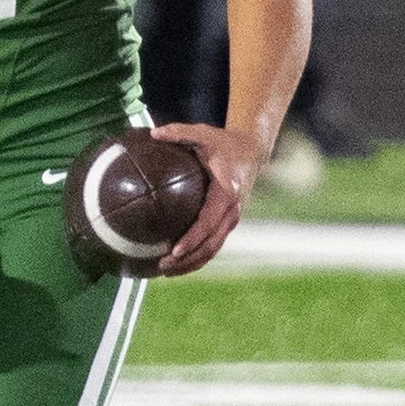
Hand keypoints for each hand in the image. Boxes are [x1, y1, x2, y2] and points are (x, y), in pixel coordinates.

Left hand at [149, 122, 263, 275]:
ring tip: (165, 272)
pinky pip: (213, 245)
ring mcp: (232, 219)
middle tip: (162, 266)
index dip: (192, 239)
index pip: (208, 222)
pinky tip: (176, 263)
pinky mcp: (228, 223)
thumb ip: (179, 133)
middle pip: (210, 244)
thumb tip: (153, 133)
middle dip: (188, 260)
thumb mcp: (203, 133)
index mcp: (226, 193)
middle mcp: (232, 211)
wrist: (251, 151)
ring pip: (212, 250)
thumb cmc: (223, 142)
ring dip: (191, 264)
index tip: (174, 250)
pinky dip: (196, 257)